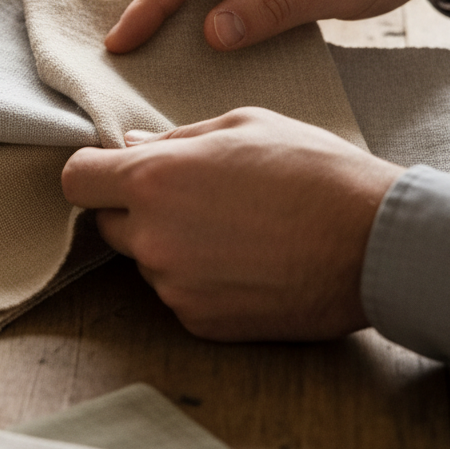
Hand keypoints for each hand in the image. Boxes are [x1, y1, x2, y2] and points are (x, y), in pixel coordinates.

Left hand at [61, 108, 403, 340]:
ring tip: (231, 228)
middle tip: (189, 196)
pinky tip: (243, 261)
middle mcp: (153, 237)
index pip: (75, 180)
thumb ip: (175, 138)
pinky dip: (197, 280)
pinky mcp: (200, 322)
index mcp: (154, 179)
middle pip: (107, 224)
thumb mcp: (243, 126)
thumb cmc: (312, 170)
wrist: (374, 243)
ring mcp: (174, 286)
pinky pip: (177, 294)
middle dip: (134, 209)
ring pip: (146, 260)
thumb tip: (130, 146)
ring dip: (169, 245)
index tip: (110, 171)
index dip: (91, 172)